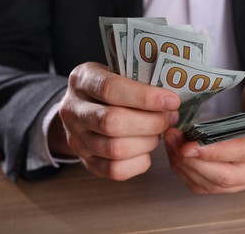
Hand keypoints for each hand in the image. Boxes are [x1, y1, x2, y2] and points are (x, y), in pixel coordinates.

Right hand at [54, 62, 179, 179]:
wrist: (85, 109)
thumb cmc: (113, 88)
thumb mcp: (120, 72)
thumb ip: (140, 81)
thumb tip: (172, 102)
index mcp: (82, 80)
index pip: (110, 89)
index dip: (145, 97)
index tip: (171, 101)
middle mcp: (73, 111)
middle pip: (112, 122)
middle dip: (151, 122)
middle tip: (170, 118)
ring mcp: (76, 140)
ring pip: (116, 149)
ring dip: (148, 142)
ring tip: (158, 132)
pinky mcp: (86, 162)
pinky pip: (116, 170)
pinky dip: (140, 161)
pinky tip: (147, 148)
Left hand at [164, 68, 244, 193]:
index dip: (216, 151)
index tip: (189, 143)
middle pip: (231, 175)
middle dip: (196, 161)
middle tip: (172, 141)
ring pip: (219, 185)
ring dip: (190, 168)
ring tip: (171, 145)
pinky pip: (214, 187)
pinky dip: (192, 175)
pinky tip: (178, 157)